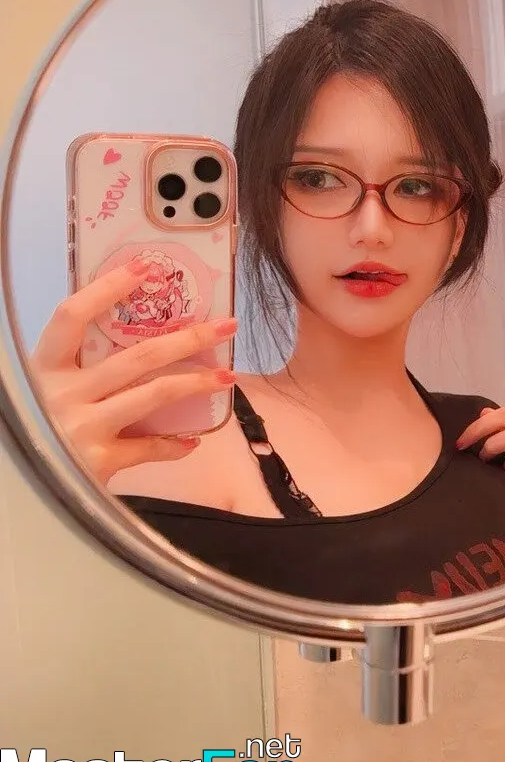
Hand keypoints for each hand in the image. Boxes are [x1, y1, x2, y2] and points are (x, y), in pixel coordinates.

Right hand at [29, 258, 237, 484]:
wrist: (15, 493)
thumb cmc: (37, 428)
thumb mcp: (44, 392)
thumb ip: (77, 370)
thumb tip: (139, 342)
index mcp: (43, 369)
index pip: (71, 317)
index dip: (107, 288)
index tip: (144, 267)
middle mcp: (61, 393)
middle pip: (136, 356)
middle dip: (188, 339)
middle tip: (226, 326)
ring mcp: (80, 427)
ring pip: (153, 395)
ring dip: (196, 384)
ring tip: (227, 377)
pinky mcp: (96, 462)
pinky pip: (148, 446)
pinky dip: (172, 444)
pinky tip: (191, 440)